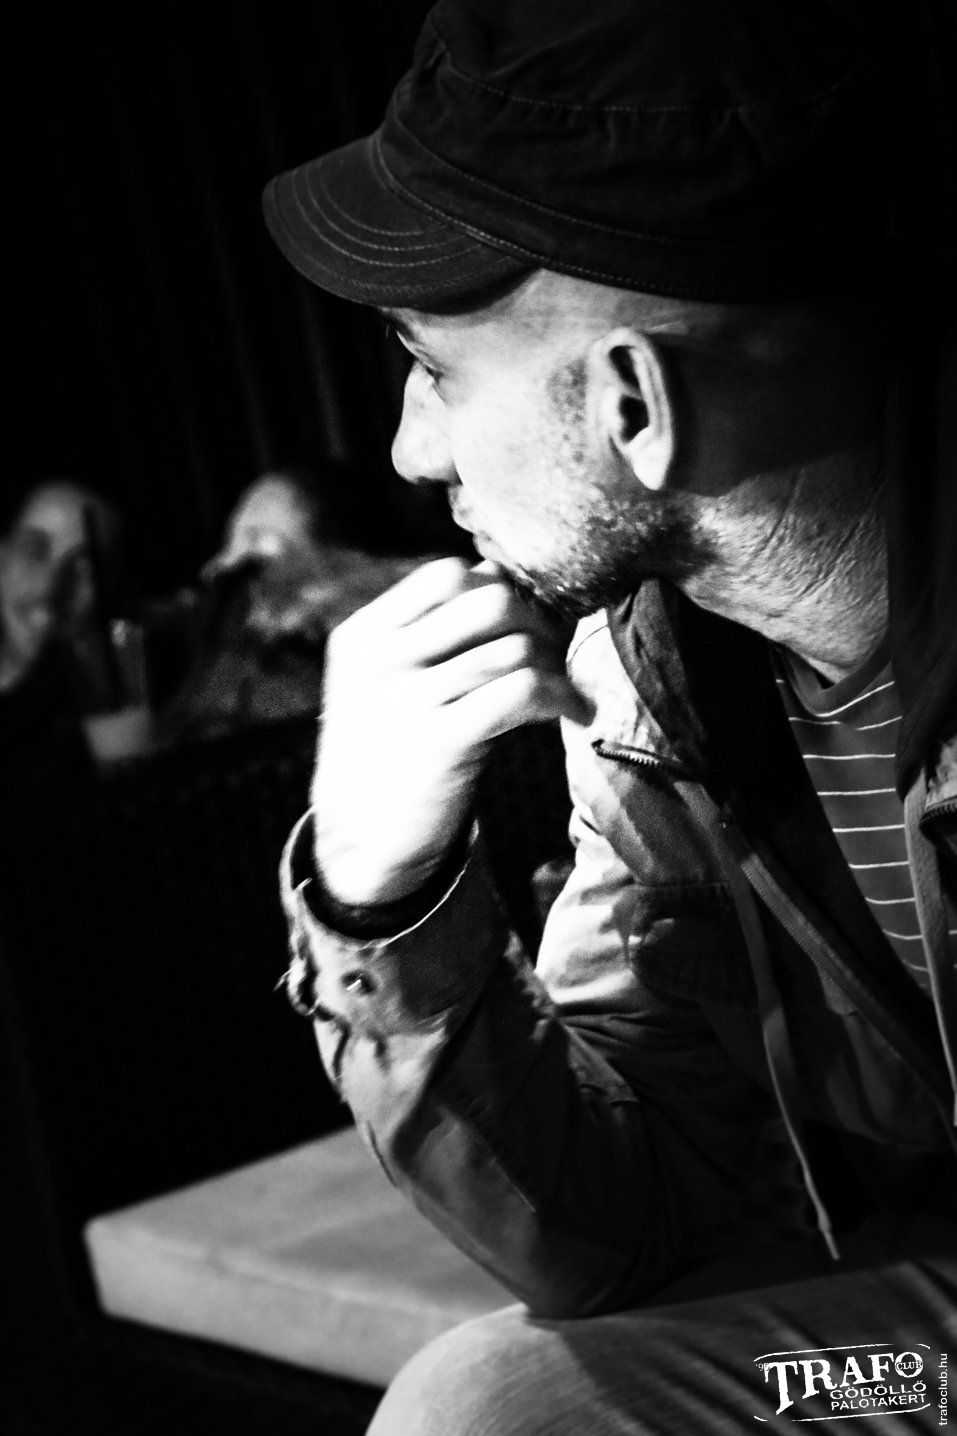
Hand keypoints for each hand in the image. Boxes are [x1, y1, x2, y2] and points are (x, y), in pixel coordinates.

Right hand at [311, 557, 589, 904]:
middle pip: (488, 599)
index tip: (524, 621)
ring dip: (557, 665)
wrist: (361, 845)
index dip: (499, 588)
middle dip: (537, 621)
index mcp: (364, 636)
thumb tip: (516, 588)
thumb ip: (431, 638)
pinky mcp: (440, 742)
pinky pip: (523, 691)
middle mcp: (381, 659)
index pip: (446, 575)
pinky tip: (577, 714)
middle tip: (554, 654)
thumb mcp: (386, 685)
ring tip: (565, 691)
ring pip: (514, 647)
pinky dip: (564, 696)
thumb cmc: (390, 757)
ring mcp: (407, 699)